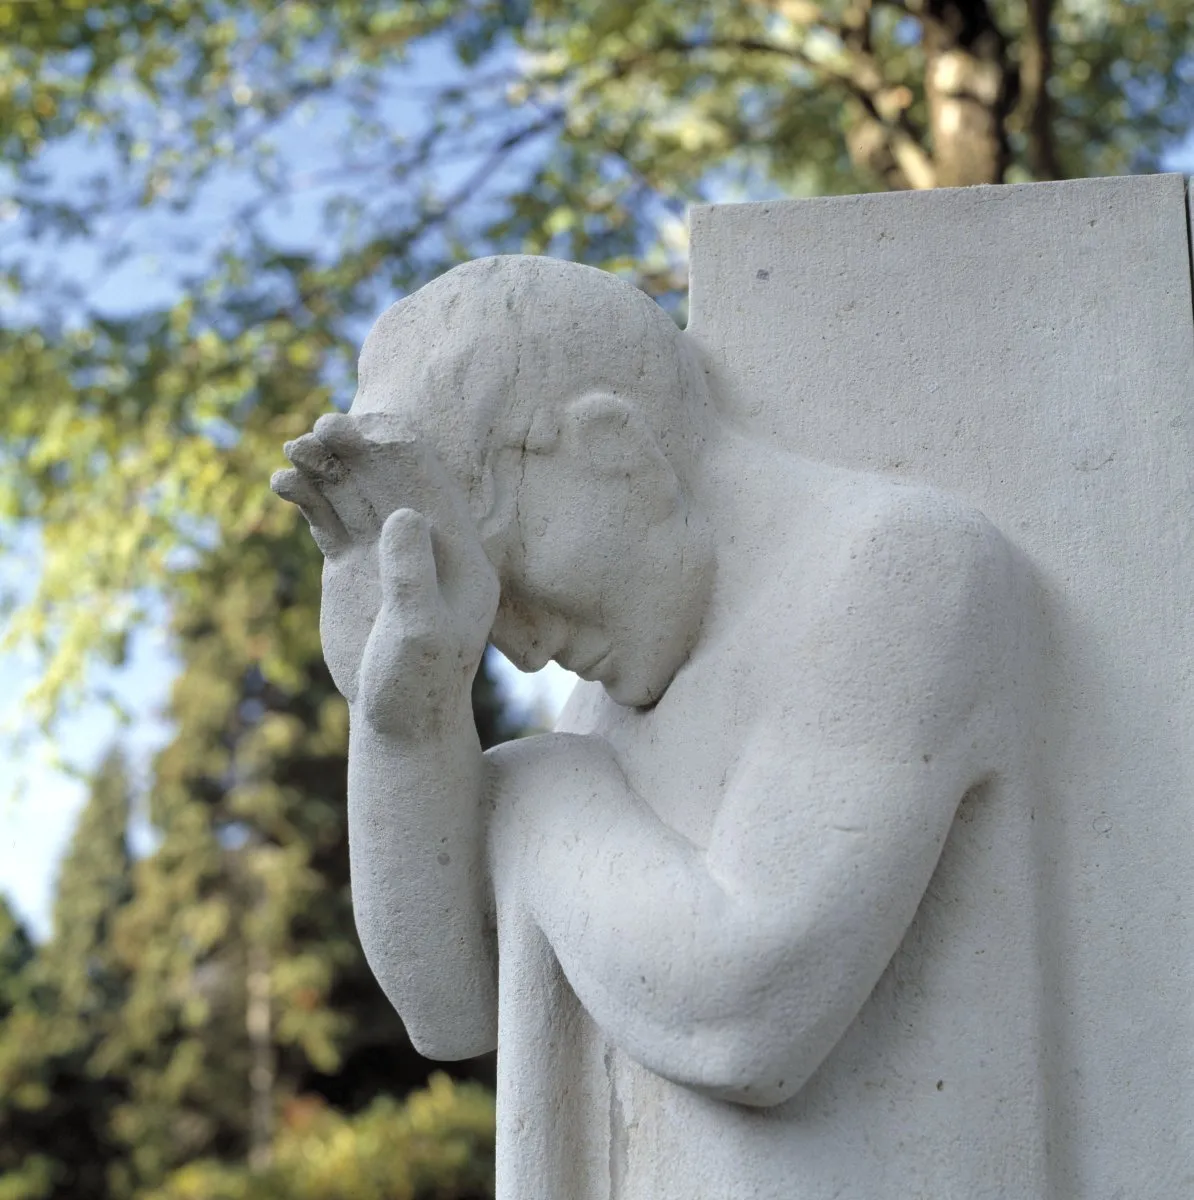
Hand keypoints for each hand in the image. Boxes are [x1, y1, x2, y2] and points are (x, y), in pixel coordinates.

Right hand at [271, 413, 499, 735]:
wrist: (397, 720)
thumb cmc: (419, 683)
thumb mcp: (422, 632)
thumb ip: (413, 573)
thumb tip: (402, 513)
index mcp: (457, 548)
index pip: (429, 481)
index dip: (395, 449)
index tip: (359, 431)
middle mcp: (424, 539)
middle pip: (389, 475)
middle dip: (356, 448)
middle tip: (319, 430)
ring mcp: (385, 548)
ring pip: (355, 489)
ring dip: (327, 464)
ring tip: (294, 451)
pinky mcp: (352, 564)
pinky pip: (328, 516)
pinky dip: (307, 495)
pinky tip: (283, 483)